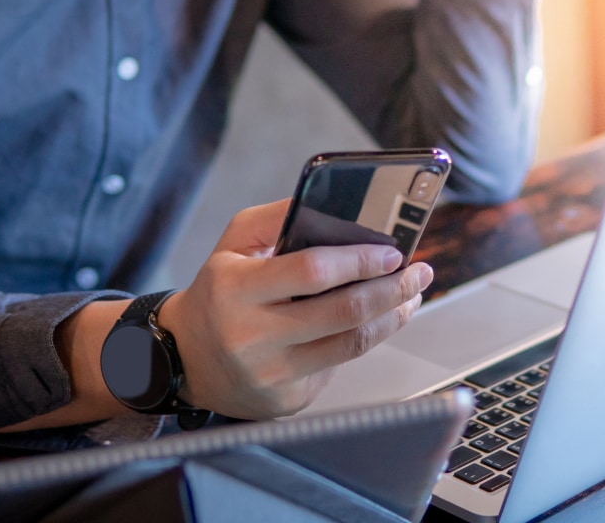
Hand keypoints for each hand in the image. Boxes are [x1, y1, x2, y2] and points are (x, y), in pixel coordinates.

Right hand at [156, 199, 432, 418]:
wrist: (185, 357)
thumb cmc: (220, 291)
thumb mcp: (233, 244)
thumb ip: (278, 218)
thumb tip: (336, 204)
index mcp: (235, 288)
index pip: (313, 272)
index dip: (360, 261)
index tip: (392, 252)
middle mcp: (250, 335)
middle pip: (344, 312)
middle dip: (392, 289)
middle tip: (419, 272)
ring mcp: (270, 373)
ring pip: (351, 345)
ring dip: (392, 317)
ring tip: (410, 296)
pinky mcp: (286, 400)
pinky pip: (338, 367)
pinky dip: (363, 341)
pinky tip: (377, 322)